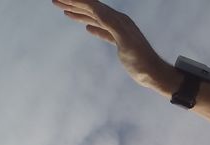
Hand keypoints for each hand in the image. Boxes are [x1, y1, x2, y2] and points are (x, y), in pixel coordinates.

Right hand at [53, 0, 174, 91]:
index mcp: (118, 20)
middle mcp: (118, 22)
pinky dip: (93, 27)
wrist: (153, 73)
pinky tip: (87, 28)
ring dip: (80, 14)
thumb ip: (112, 25)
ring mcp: (119, 32)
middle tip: (55, 1)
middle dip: (74, 4)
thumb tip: (98, 11)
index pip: (93, 6)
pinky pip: (103, 31)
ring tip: (65, 11)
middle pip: (93, 9)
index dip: (77, 1)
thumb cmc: (141, 60)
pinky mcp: (120, 42)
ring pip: (96, 19)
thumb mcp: (125, 41)